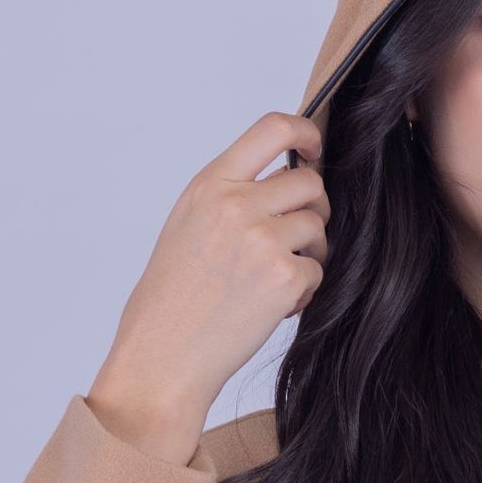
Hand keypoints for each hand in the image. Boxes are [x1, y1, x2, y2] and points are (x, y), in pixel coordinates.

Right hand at [87, 112, 329, 460]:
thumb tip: (284, 179)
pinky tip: (271, 307)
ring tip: (273, 280)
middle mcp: (237, 204)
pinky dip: (303, 291)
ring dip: (308, 253)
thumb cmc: (171, 298)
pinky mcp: (284, 277)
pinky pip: (318, 270)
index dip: (306, 133)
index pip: (273, 127)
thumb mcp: (188, 225)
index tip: (314, 150)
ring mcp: (262, 239)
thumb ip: (230, 195)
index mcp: (210, 185)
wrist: (164, 355)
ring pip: (317, 227)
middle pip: (309, 182)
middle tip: (293, 241)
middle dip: (311, 210)